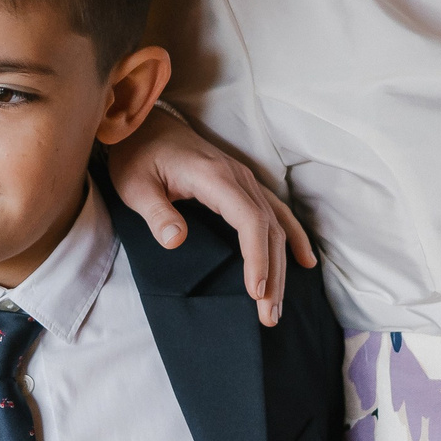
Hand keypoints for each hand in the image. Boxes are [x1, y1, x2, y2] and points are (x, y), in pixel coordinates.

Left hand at [105, 107, 316, 325]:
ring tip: (278, 305)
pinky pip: (277, 211)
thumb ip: (156, 213)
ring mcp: (245, 179)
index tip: (257, 291)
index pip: (249, 220)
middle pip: (268, 228)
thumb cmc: (138, 157)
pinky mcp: (243, 184)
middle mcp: (238, 177)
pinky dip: (294, 236)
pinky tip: (305, 261)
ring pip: (276, 224)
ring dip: (282, 265)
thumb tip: (175, 240)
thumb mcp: (136, 186)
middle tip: (269, 315)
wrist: (145, 126)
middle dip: (273, 274)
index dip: (257, 257)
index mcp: (214, 177)